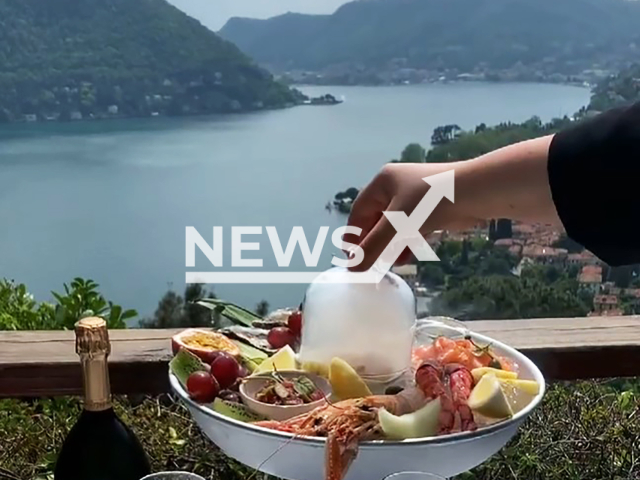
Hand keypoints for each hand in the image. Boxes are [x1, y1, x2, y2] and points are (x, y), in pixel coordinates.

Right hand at [345, 162, 484, 271]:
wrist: (475, 192)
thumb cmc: (429, 202)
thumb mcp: (397, 225)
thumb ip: (373, 248)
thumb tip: (353, 269)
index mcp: (382, 182)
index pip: (359, 211)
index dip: (354, 236)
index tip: (353, 259)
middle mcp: (396, 186)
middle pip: (376, 219)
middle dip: (374, 243)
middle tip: (370, 265)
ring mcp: (415, 196)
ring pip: (394, 226)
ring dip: (390, 246)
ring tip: (388, 265)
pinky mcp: (431, 208)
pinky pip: (411, 228)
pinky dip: (406, 242)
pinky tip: (406, 258)